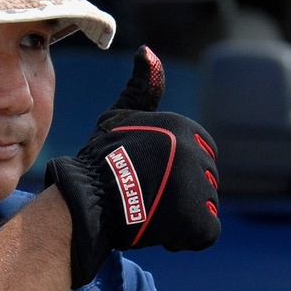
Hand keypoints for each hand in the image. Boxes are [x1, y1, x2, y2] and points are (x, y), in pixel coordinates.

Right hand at [46, 46, 220, 287]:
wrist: (86, 200)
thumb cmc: (98, 160)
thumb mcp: (118, 117)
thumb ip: (141, 88)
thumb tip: (148, 51)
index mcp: (183, 128)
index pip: (198, 156)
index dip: (174, 173)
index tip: (146, 178)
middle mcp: (196, 153)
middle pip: (203, 182)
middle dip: (178, 195)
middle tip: (144, 198)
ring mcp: (198, 186)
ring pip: (204, 208)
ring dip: (180, 217)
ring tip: (148, 214)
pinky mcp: (198, 219)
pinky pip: (205, 234)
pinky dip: (185, 239)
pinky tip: (158, 232)